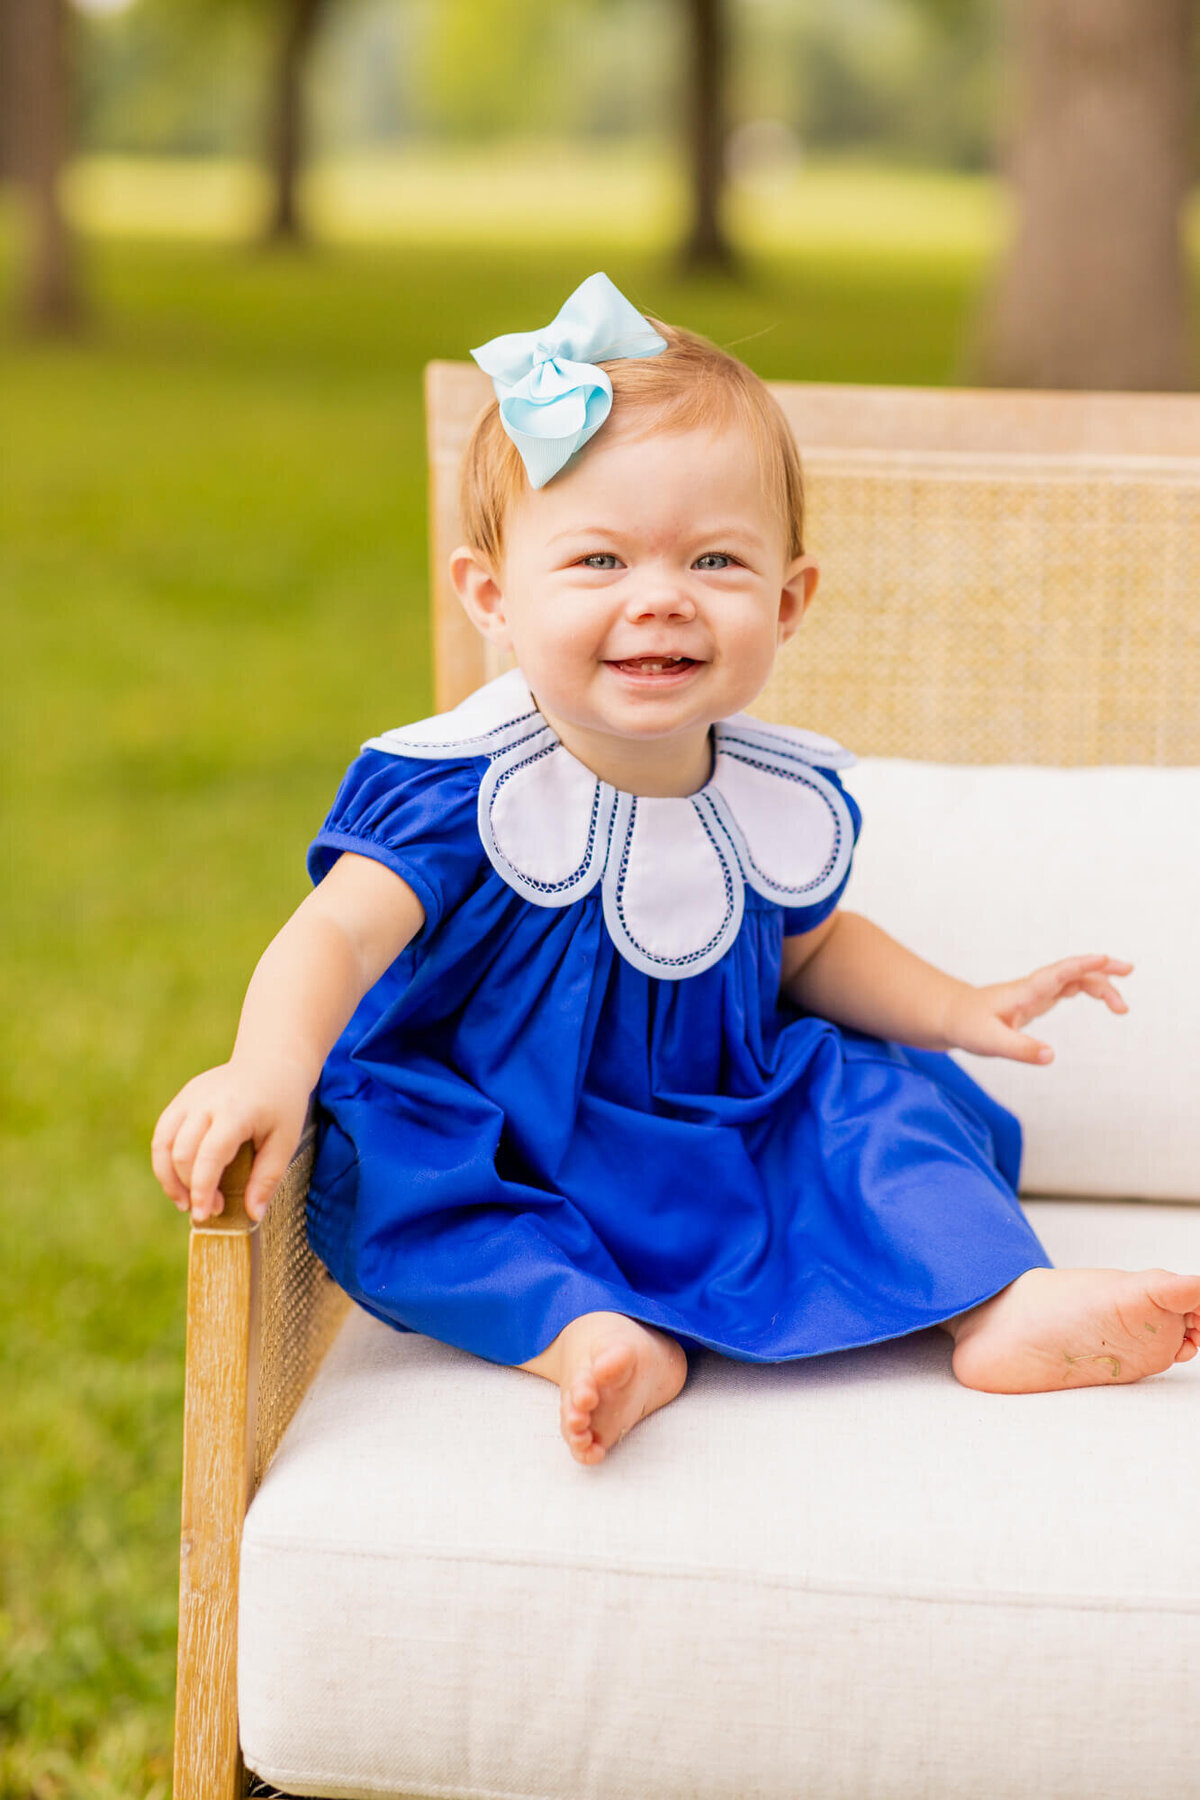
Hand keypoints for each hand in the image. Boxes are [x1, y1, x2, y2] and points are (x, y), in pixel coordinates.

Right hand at [151, 1057, 312, 1222]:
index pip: (209, 1155)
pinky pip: (163, 1132)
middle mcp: (206, 1101)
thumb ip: (267, 1178)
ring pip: (163, 1143)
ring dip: (168, 1178)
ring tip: (184, 1202)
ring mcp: (190, 1097)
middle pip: (182, 1152)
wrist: (272, 1062)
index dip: (202, 1188)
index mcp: (235, 1110)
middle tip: (209, 1210)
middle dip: (189, 1188)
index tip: (205, 1215)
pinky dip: (165, 1160)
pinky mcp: (182, 1098)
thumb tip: (253, 1215)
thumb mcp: (285, 1141)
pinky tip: (180, 1179)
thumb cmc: (282, 1104)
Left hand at [946, 954, 1132, 1064]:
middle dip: (1102, 972)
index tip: (1105, 959)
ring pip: (1074, 980)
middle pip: (1073, 973)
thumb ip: (1020, 1049)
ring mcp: (1036, 992)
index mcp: (1023, 993)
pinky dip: (1089, 989)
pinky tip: (1104, 998)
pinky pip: (1069, 988)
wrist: (950, 1015)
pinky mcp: (1037, 1000)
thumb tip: (1051, 1056)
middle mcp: (1033, 988)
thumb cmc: (967, 1026)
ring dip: (1100, 985)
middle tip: (1129, 973)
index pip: (1057, 974)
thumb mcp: (990, 1042)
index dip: (1081, 965)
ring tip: (1122, 1008)